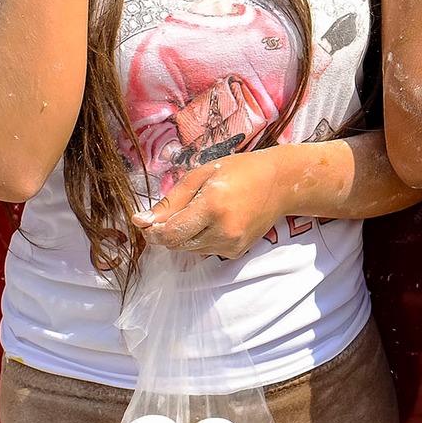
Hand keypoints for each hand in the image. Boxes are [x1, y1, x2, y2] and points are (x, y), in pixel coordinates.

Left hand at [132, 151, 286, 258]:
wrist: (281, 183)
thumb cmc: (240, 171)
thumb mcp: (201, 175)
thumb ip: (171, 201)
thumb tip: (140, 221)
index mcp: (212, 206)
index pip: (170, 233)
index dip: (153, 231)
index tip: (147, 222)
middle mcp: (223, 230)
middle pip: (177, 244)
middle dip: (167, 232)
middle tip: (174, 213)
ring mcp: (232, 244)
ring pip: (189, 250)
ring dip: (185, 235)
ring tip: (200, 212)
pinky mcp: (237, 252)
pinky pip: (205, 251)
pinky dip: (201, 239)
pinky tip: (214, 221)